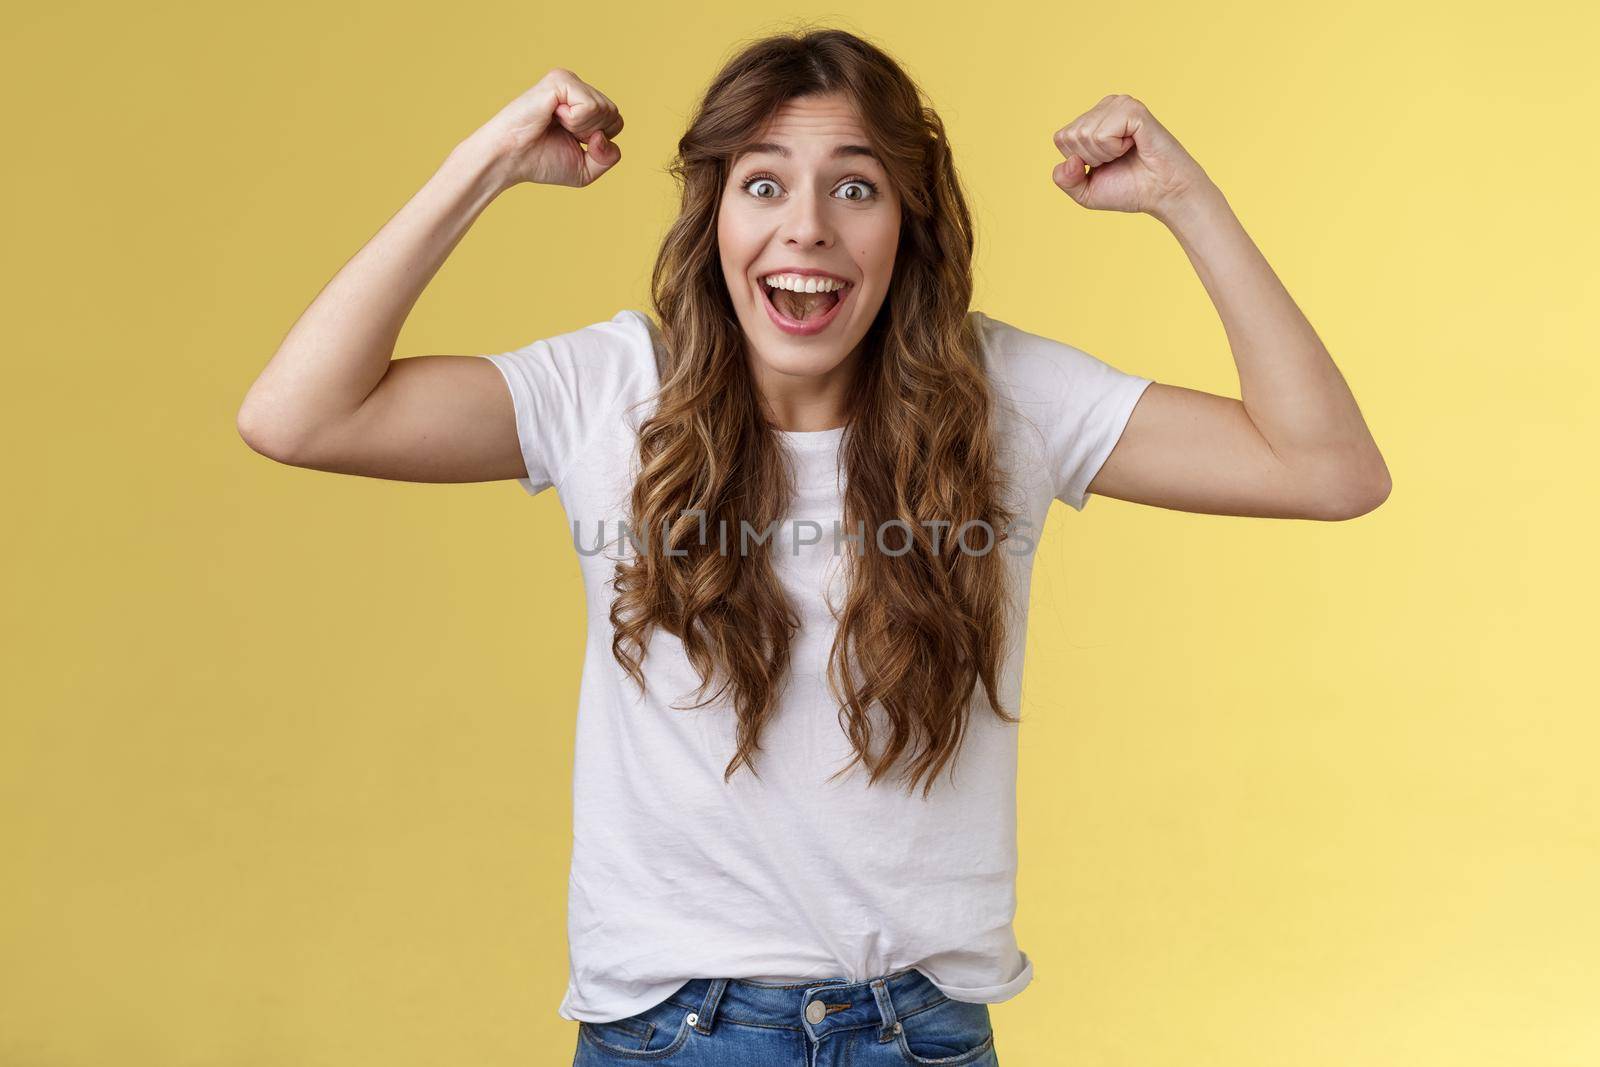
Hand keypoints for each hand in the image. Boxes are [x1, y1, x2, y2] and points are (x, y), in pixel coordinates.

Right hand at [472, 68, 624, 189]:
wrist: (510, 158)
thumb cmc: (541, 160)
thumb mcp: (586, 168)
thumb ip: (609, 157)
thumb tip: (603, 135)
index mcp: (583, 104)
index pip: (616, 123)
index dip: (599, 143)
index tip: (571, 142)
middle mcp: (577, 88)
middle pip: (614, 115)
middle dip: (592, 135)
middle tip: (561, 134)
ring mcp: (569, 81)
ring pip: (605, 110)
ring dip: (582, 128)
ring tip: (555, 124)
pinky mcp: (560, 80)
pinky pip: (590, 106)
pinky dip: (575, 121)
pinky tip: (553, 116)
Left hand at [1051, 95, 1210, 221]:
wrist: (1162, 194)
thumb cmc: (1129, 189)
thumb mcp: (1084, 191)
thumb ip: (1063, 179)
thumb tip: (1068, 160)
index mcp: (1094, 118)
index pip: (1061, 138)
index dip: (1078, 161)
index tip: (1104, 164)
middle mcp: (1106, 105)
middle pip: (1071, 136)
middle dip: (1091, 158)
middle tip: (1118, 160)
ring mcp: (1120, 104)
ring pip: (1085, 134)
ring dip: (1104, 154)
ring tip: (1127, 152)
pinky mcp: (1133, 110)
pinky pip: (1102, 134)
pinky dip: (1115, 149)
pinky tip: (1134, 145)